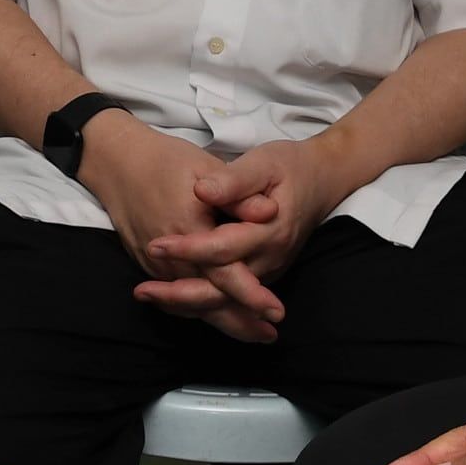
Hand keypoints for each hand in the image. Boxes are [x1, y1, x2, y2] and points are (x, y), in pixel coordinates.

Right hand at [74, 117, 280, 334]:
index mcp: (189, 232)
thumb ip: (238, 194)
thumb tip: (271, 211)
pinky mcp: (147, 266)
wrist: (117, 163)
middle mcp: (170, 258)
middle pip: (209, 301)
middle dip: (240, 322)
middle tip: (270, 335)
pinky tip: (215, 316)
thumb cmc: (165, 161)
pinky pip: (174, 299)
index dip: (252, 296)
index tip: (276, 311)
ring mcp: (155, 266)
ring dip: (221, 321)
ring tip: (252, 332)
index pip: (225, 275)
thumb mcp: (206, 167)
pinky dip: (196, 311)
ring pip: (191, 305)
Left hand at [133, 135, 339, 341]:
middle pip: (223, 288)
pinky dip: (200, 302)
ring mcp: (268, 270)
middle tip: (141, 291)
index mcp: (270, 230)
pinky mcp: (263, 273)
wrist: (323, 180)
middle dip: (181, 293)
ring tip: (146, 296)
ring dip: (186, 303)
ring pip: (225, 300)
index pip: (223, 248)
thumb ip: (235, 180)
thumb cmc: (291, 166)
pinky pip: (230, 298)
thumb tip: (203, 190)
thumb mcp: (265, 162)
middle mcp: (270, 258)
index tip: (155, 245)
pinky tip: (170, 298)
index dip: (188, 249)